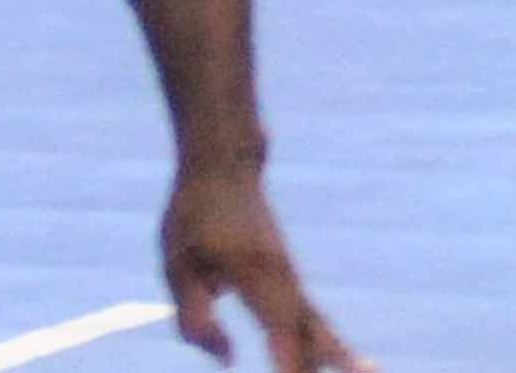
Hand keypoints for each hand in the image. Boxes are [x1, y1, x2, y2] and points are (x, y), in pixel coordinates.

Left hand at [161, 162, 366, 372]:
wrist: (224, 163)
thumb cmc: (194, 215)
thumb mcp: (177, 267)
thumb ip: (196, 318)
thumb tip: (228, 361)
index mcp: (255, 273)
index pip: (279, 327)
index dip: (289, 361)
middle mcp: (283, 277)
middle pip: (313, 329)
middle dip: (335, 362)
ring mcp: (290, 276)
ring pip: (318, 325)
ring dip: (338, 355)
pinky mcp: (287, 277)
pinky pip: (310, 317)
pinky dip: (325, 343)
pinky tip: (333, 361)